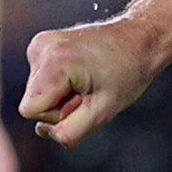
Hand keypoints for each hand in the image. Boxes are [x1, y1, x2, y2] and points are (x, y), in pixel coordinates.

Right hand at [19, 15, 168, 148]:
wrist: (140, 39)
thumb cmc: (128, 74)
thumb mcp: (103, 112)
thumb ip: (71, 132)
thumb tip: (43, 131)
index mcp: (54, 62)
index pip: (30, 111)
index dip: (57, 115)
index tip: (83, 101)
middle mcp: (41, 48)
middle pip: (33, 102)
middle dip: (60, 105)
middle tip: (90, 91)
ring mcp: (40, 44)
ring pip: (37, 93)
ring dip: (62, 95)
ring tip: (88, 81)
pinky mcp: (42, 44)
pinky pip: (42, 80)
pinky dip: (60, 83)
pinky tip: (82, 73)